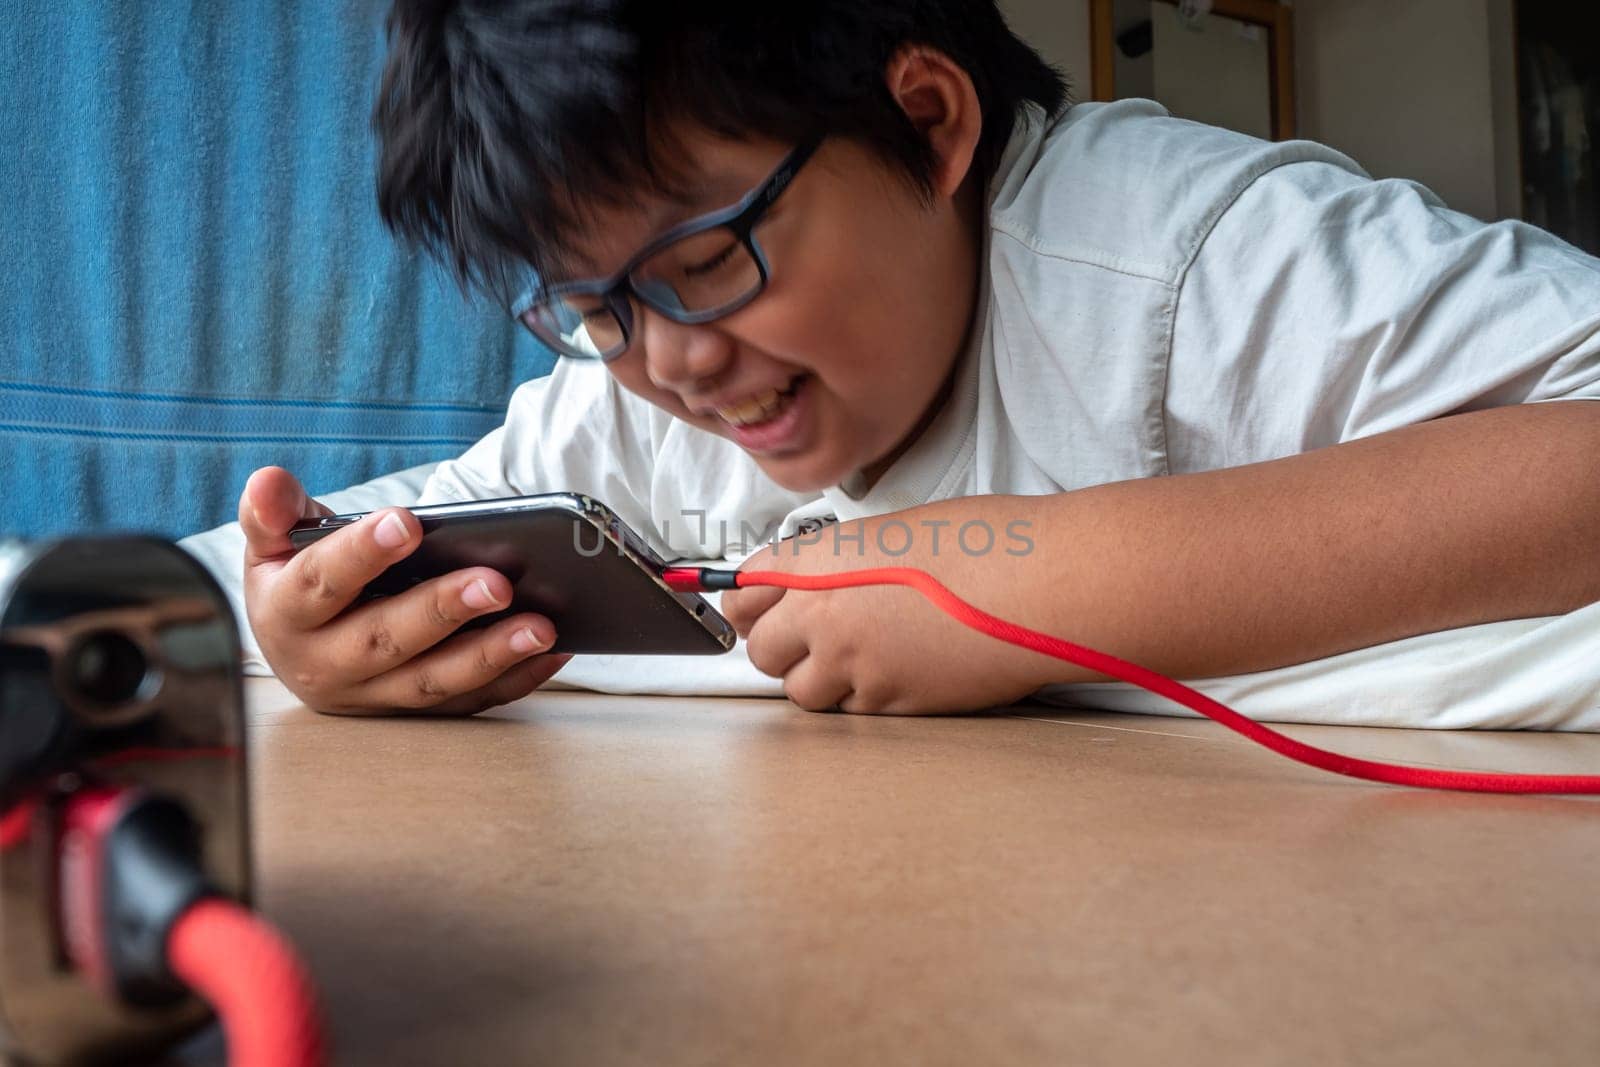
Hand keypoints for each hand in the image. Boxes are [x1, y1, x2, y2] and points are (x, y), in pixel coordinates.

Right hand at [238, 466, 571, 714]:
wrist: (298, 643)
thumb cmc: (296, 577)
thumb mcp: (272, 542)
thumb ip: (270, 511)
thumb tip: (269, 485)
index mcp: (288, 614)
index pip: (322, 582)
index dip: (362, 552)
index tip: (407, 522)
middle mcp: (326, 665)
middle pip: (387, 640)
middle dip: (445, 610)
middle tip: (499, 582)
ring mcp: (373, 696)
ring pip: (434, 682)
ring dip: (491, 655)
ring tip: (543, 625)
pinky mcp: (413, 714)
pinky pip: (468, 703)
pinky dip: (514, 681)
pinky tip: (553, 650)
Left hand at [718, 508, 1054, 713]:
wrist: (1041, 588)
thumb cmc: (989, 545)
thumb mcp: (895, 531)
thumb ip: (841, 561)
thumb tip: (813, 579)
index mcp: (820, 561)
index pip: (743, 591)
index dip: (747, 601)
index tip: (755, 606)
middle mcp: (824, 617)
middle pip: (761, 651)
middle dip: (779, 646)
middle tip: (805, 637)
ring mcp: (857, 667)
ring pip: (803, 692)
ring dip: (818, 678)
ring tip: (856, 656)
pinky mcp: (892, 705)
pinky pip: (853, 711)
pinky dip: (863, 698)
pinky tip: (896, 671)